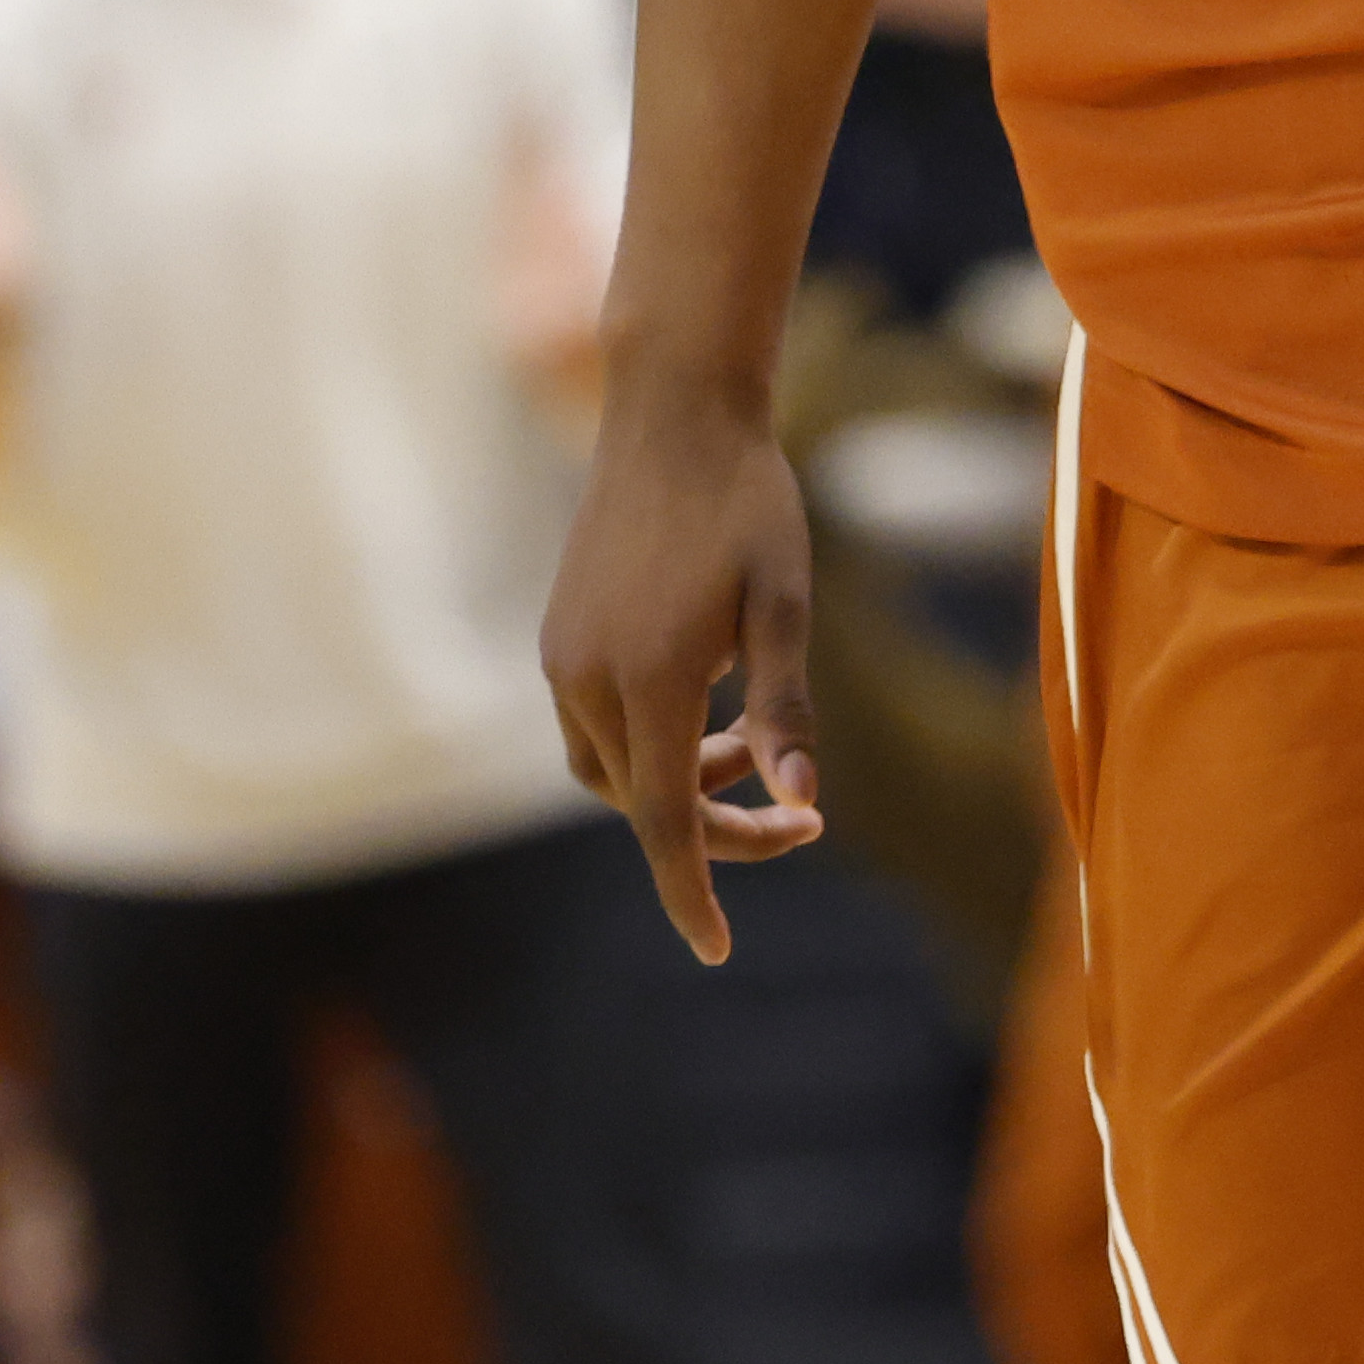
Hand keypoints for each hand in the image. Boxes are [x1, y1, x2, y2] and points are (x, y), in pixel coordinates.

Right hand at [540, 381, 828, 961]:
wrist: (673, 414)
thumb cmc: (748, 501)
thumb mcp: (786, 602)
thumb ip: (787, 708)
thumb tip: (806, 800)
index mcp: (647, 681)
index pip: (666, 823)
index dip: (695, 890)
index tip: (717, 950)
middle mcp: (586, 680)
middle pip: (644, 805)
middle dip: (716, 829)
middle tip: (800, 820)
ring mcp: (562, 660)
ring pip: (612, 773)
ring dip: (679, 785)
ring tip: (751, 751)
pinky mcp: (557, 639)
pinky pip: (595, 727)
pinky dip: (649, 745)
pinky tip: (706, 700)